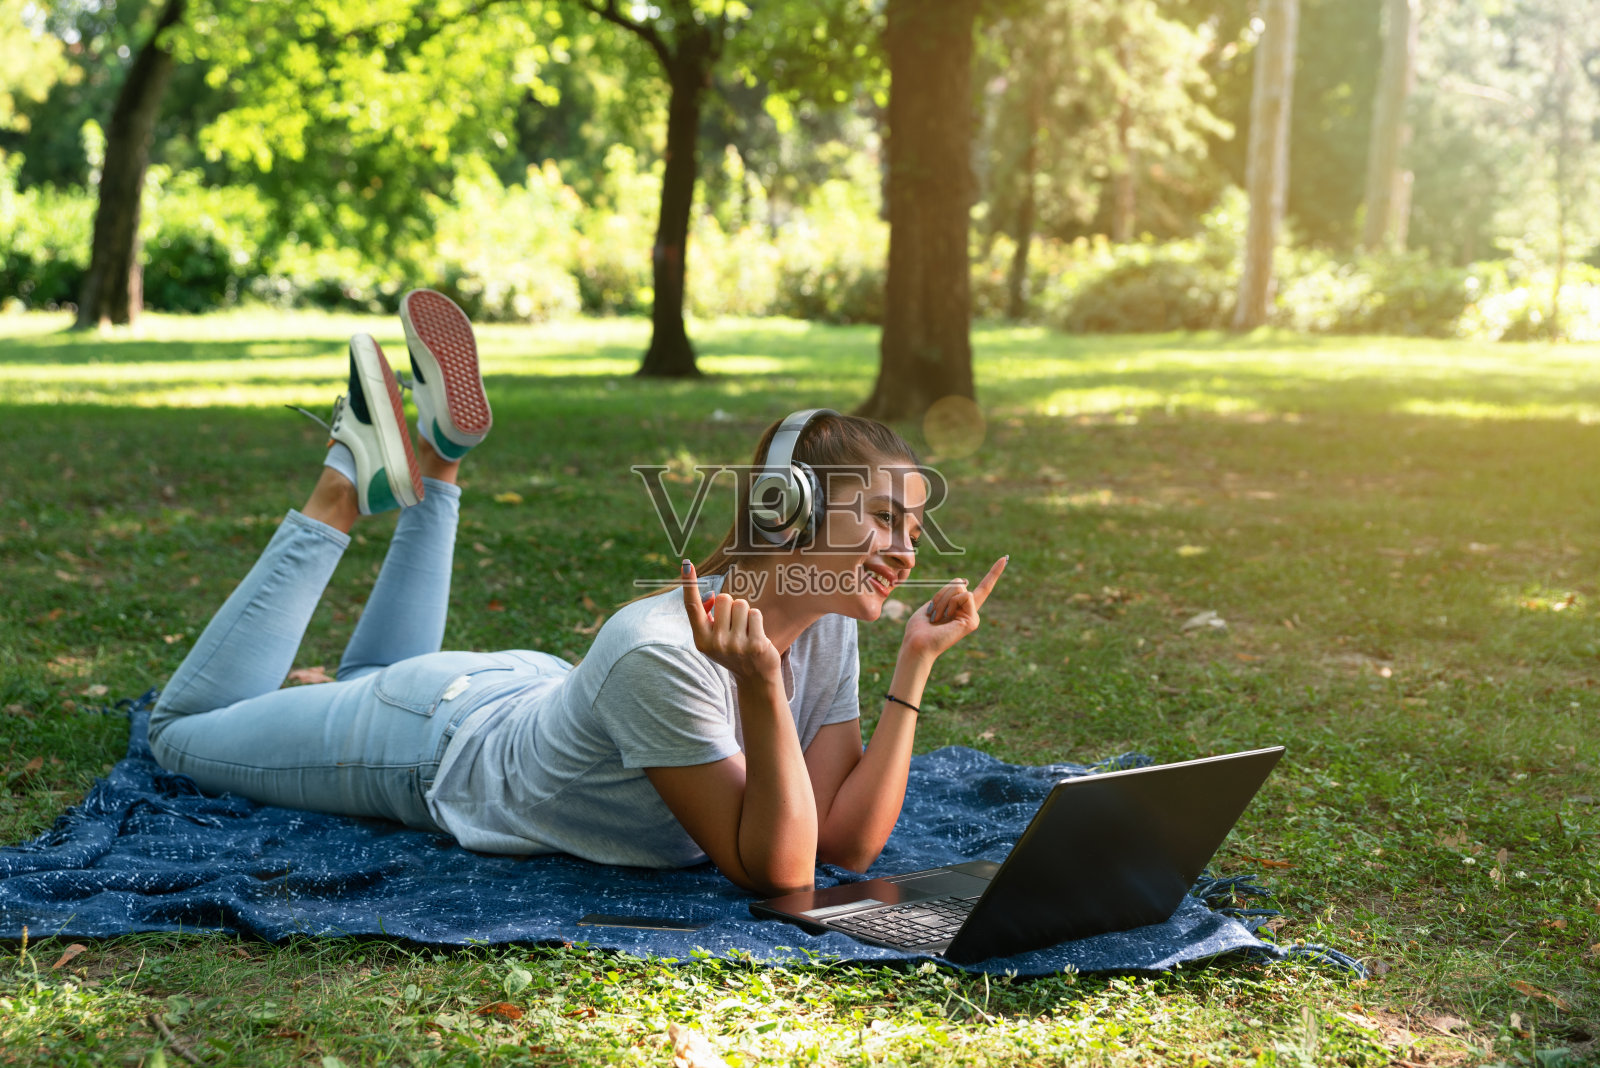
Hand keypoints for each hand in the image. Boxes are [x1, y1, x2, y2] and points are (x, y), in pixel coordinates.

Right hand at [682, 561, 781, 683]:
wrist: (755, 677)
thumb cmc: (733, 649)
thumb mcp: (714, 637)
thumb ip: (709, 617)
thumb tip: (711, 596)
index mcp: (701, 639)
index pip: (692, 607)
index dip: (689, 584)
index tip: (686, 564)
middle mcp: (715, 642)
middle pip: (724, 598)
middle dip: (732, 606)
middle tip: (736, 626)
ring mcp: (735, 645)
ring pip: (741, 605)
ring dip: (746, 614)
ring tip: (746, 631)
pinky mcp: (754, 645)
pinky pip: (755, 614)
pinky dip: (756, 620)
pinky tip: (757, 637)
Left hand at [901, 555, 1008, 660]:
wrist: (917, 643)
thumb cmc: (920, 627)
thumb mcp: (935, 602)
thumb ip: (950, 591)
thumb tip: (965, 582)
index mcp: (961, 608)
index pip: (981, 588)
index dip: (993, 574)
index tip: (1005, 558)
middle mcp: (970, 612)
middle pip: (961, 583)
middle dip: (942, 592)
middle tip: (932, 613)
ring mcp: (973, 617)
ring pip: (961, 587)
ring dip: (943, 598)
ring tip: (937, 617)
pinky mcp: (973, 621)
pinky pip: (964, 595)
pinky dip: (951, 602)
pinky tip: (946, 618)